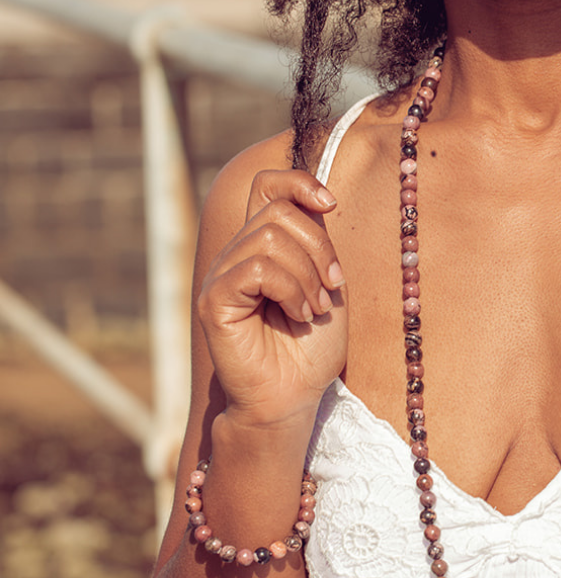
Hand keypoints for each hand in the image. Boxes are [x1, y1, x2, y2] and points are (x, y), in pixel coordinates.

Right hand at [196, 170, 347, 429]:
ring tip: (314, 308)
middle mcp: (236, 254)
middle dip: (318, 245)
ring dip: (307, 274)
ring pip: (268, 238)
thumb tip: (318, 199)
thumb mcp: (325, 282)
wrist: (294, 396)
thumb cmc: (311, 346)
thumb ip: (316, 240)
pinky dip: (290, 289)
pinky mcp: (213, 299)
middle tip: (330, 287)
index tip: (331, 204)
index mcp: (262, 245)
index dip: (298, 182)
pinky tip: (299, 315)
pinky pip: (256, 268)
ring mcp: (221, 275)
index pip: (266, 185)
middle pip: (277, 211)